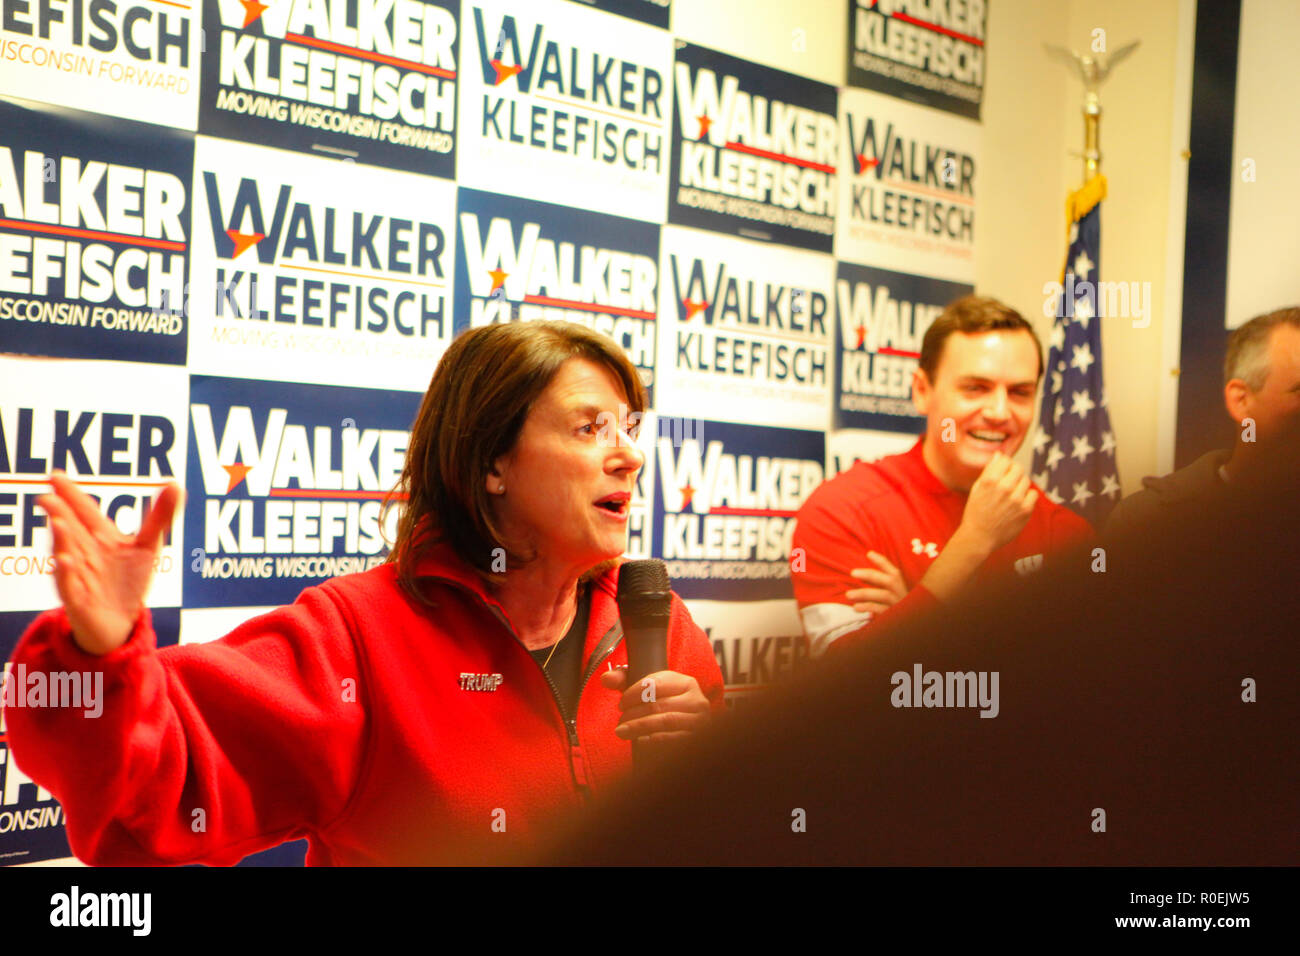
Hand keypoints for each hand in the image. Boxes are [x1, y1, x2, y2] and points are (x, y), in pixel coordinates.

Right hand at [38, 472, 182, 655]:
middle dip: (60, 513)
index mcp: (100, 537)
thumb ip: (160, 517)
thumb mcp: (149, 546)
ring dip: (63, 539)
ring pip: (68, 554)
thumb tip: (175, 484)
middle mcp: (85, 552)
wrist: (120, 621)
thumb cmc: (129, 579)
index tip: (56, 476)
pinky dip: (66, 573)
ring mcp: (78, 574)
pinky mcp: (78, 599)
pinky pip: (69, 585)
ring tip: (59, 522)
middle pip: (72, 529)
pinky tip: (66, 560)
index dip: (72, 495)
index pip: (85, 512)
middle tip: (48, 498)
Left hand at [599, 668, 710, 744]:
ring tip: (622, 732)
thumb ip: (623, 679)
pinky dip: (654, 739)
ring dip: (640, 727)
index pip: (656, 683)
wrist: (683, 726)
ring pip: (665, 721)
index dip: (634, 694)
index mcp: (685, 683)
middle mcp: (697, 700)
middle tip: (619, 722)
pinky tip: (640, 740)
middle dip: (634, 714)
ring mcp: (699, 720)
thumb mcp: (645, 689)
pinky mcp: (696, 738)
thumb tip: (606, 678)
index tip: (621, 704)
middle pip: (659, 704)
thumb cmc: (661, 704)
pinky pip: (673, 738)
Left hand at [846, 550, 906, 615]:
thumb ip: (881, 584)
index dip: (882, 561)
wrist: (908, 629)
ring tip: (848, 594)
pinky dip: (867, 607)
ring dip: (864, 593)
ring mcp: (899, 605)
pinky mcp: (894, 617)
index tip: (869, 553)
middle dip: (871, 575)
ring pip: (883, 595)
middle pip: (890, 580)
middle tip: (852, 572)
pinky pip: (880, 611)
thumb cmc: (895, 607)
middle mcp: (901, 593)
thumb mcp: (892, 594)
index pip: (894, 571)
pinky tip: (856, 607)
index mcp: (901, 586)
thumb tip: (861, 572)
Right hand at [956, 452, 1037, 554]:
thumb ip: (989, 470)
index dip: (1004, 464)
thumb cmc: (976, 511)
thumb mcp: (977, 488)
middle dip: (1014, 472)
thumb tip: (999, 455)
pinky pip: (1033, 494)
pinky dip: (1027, 496)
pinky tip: (1018, 502)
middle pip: (1019, 468)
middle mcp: (1004, 487)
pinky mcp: (1025, 510)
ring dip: (1020, 485)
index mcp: (990, 480)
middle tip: (1008, 481)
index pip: (1005, 460)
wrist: (980, 536)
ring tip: (1011, 494)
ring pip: (1026, 481)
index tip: (1002, 470)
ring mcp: (1016, 499)